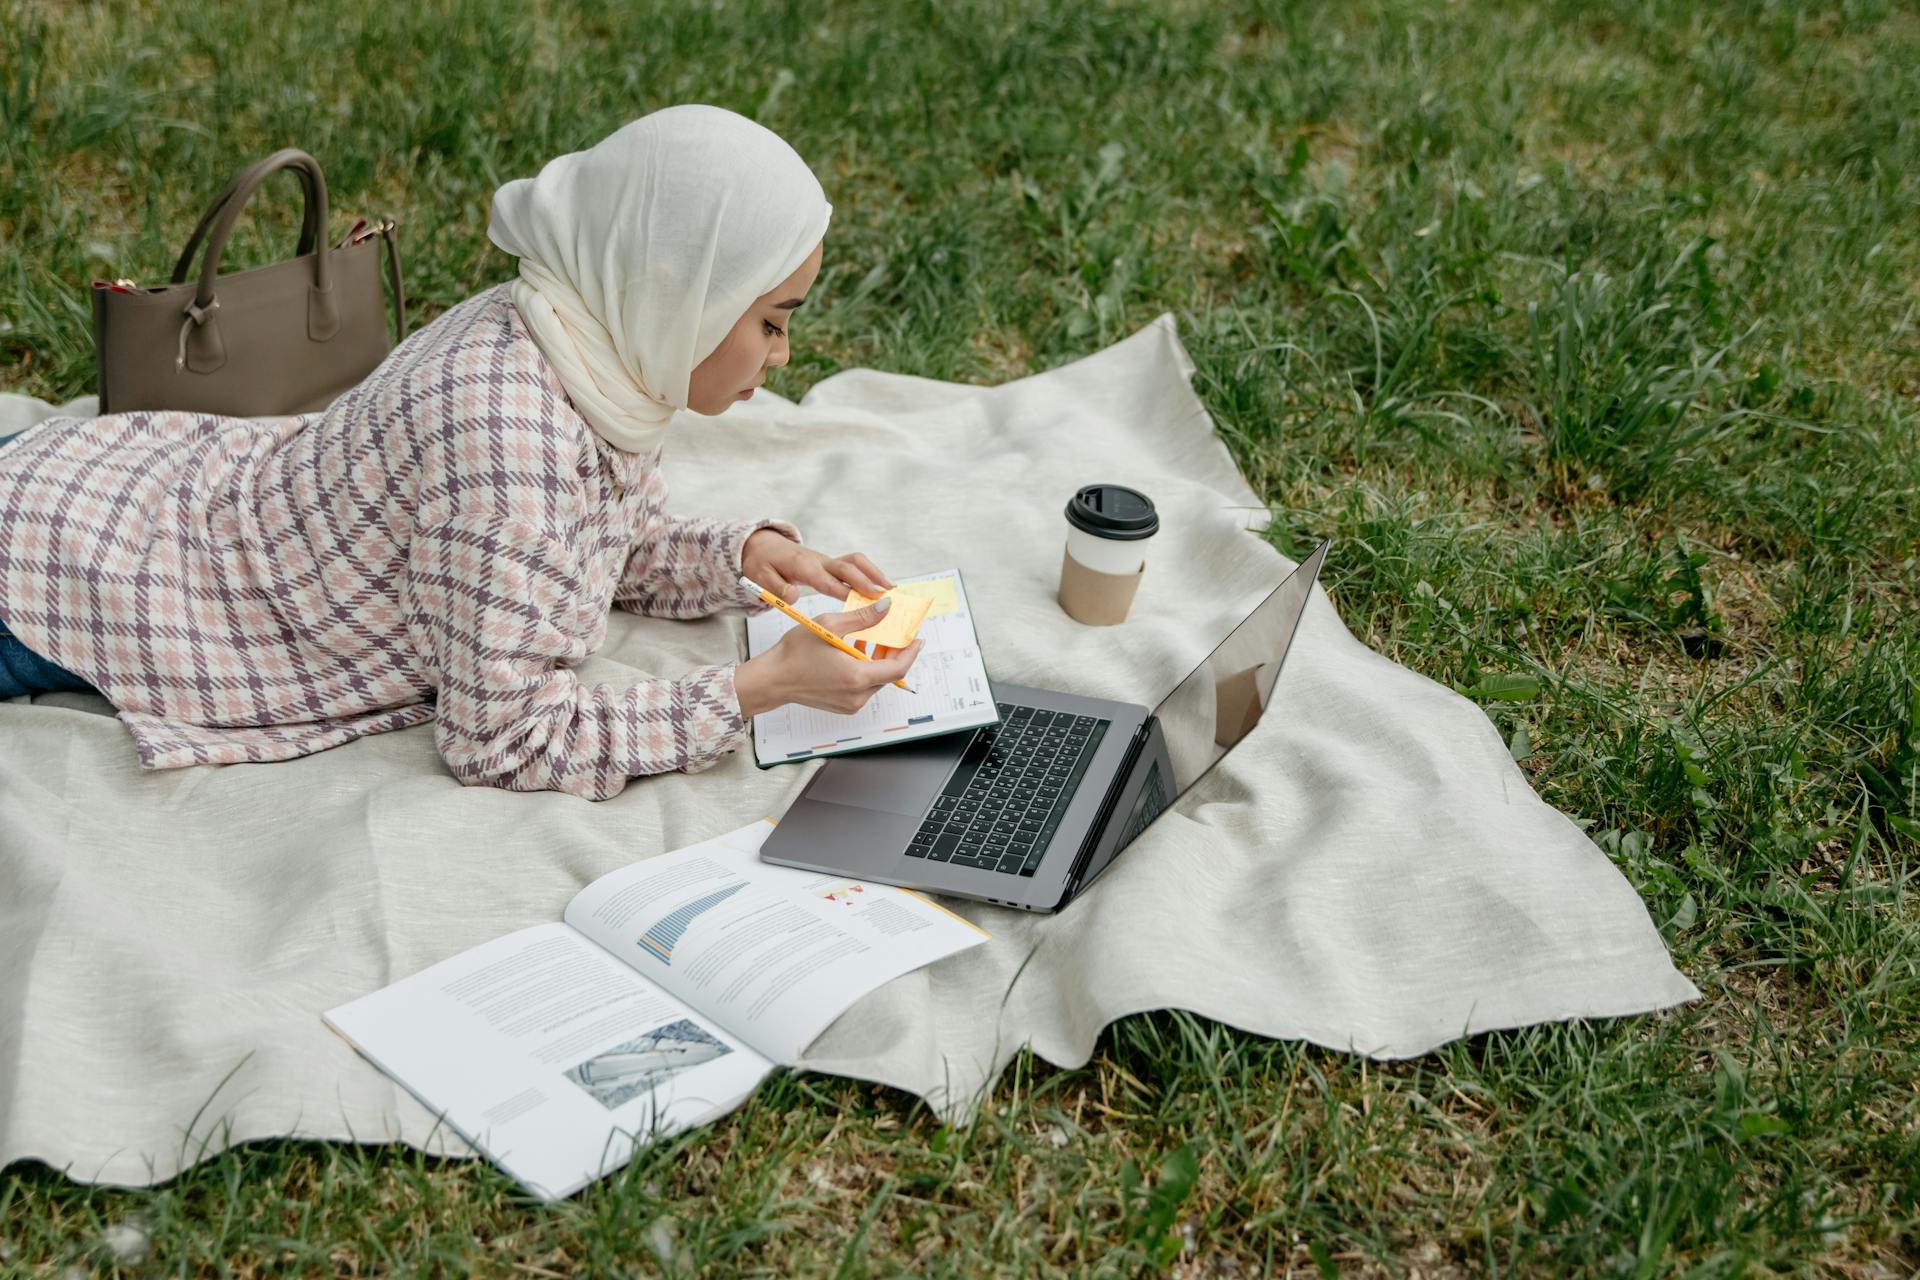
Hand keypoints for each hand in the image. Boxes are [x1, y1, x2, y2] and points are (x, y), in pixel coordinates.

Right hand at [733, 597, 925, 717]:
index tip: (917, 637)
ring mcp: (850, 704)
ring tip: (872, 638)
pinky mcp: (844, 706)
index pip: (898, 668)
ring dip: (879, 659)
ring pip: (877, 680)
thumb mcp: (830, 626)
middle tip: (894, 632)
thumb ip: (862, 618)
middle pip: (889, 674)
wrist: (772, 680)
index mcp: (857, 677)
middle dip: (894, 652)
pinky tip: (855, 651)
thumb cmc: (794, 654)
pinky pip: (864, 687)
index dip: (910, 651)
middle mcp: (857, 696)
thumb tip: (886, 608)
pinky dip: (865, 669)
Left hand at [741, 528, 892, 602]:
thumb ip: (776, 589)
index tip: (866, 601)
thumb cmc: (762, 564)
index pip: (829, 580)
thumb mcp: (761, 577)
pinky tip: (881, 586)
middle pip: (848, 566)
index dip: (848, 590)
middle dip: (868, 581)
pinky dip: (870, 572)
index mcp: (804, 567)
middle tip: (886, 596)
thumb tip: (793, 598)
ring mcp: (826, 560)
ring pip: (856, 561)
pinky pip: (854, 564)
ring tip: (891, 589)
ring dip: (874, 573)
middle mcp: (819, 561)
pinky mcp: (830, 563)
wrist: (763, 547)